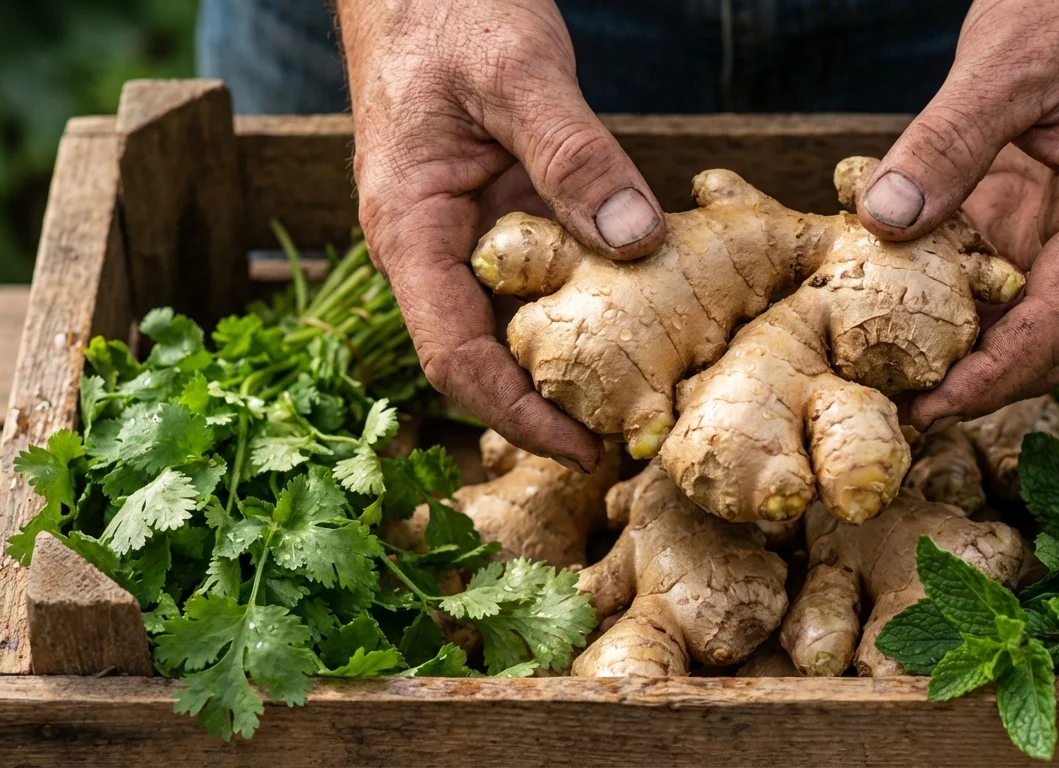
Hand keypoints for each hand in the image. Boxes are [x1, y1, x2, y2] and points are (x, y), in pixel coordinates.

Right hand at [337, 0, 666, 469]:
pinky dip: (588, 304)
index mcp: (409, 230)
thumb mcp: (519, 73)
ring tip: (650, 392)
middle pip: (487, 357)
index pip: (453, 357)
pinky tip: (644, 316)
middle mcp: (430, 249)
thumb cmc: (448, 10)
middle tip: (638, 432)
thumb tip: (635, 238)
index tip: (585, 450)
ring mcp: (465, 235)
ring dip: (576, 360)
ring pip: (518, 321)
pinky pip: (542, 277)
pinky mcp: (500, 215)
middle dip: (555, 403)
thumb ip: (573, 155)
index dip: (517, 415)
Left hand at [856, 0, 1058, 429]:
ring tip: (881, 380)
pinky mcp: (1039, 223)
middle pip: (1045, 342)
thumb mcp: (1004, 65)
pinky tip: (890, 316)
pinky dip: (947, 304)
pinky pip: (994, 281)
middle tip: (890, 412)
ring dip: (957, 354)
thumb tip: (884, 219)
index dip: (996, 375)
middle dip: (973, 386)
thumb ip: (947, 141)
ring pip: (1018, 322)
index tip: (931, 407)